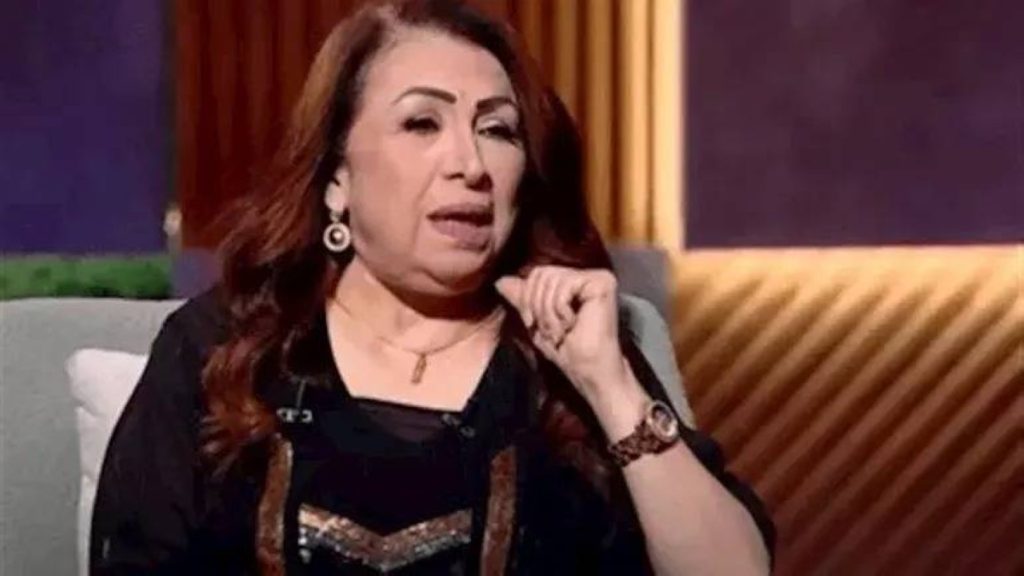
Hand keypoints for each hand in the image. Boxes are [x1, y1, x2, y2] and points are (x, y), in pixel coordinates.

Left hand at [495, 266, 629, 399]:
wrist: (589, 371)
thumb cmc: (567, 352)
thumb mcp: (536, 323)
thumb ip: (523, 299)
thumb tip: (500, 281)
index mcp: (573, 282)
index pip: (537, 273)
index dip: (528, 299)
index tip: (533, 325)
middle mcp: (587, 275)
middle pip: (542, 272)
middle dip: (536, 305)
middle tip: (549, 331)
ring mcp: (596, 277)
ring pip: (551, 278)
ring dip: (548, 312)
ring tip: (560, 332)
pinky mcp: (603, 282)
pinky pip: (565, 284)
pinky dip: (560, 309)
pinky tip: (573, 325)